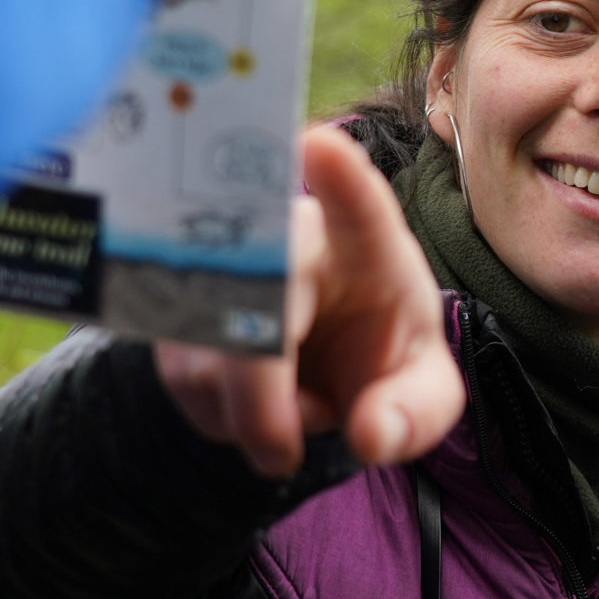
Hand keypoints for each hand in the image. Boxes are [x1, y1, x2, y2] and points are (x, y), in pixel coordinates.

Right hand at [157, 126, 460, 478]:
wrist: (322, 356)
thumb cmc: (377, 350)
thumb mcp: (422, 387)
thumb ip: (416, 414)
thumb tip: (370, 435)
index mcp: (366, 245)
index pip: (357, 205)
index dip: (339, 178)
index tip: (318, 144)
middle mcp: (288, 240)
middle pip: (254, 302)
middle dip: (262, 392)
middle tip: (282, 454)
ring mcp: (224, 264)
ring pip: (209, 354)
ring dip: (247, 416)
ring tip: (290, 409)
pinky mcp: (176, 300)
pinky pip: (182, 376)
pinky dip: (217, 418)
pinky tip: (247, 409)